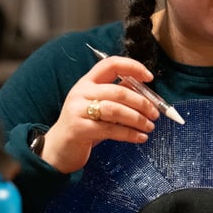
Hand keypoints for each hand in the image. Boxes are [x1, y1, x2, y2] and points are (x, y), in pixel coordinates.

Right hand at [38, 55, 159, 172]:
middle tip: (155, 113)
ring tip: (149, 126)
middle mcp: (81, 92)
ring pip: (116, 110)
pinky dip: (130, 134)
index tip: (149, 77)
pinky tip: (140, 137)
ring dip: (138, 119)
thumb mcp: (98, 105)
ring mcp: (78, 110)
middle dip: (142, 102)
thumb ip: (116, 96)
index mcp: (87, 82)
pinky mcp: (80, 129)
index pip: (110, 64)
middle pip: (118, 91)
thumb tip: (144, 91)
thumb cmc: (84, 125)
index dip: (132, 67)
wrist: (58, 149)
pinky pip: (111, 129)